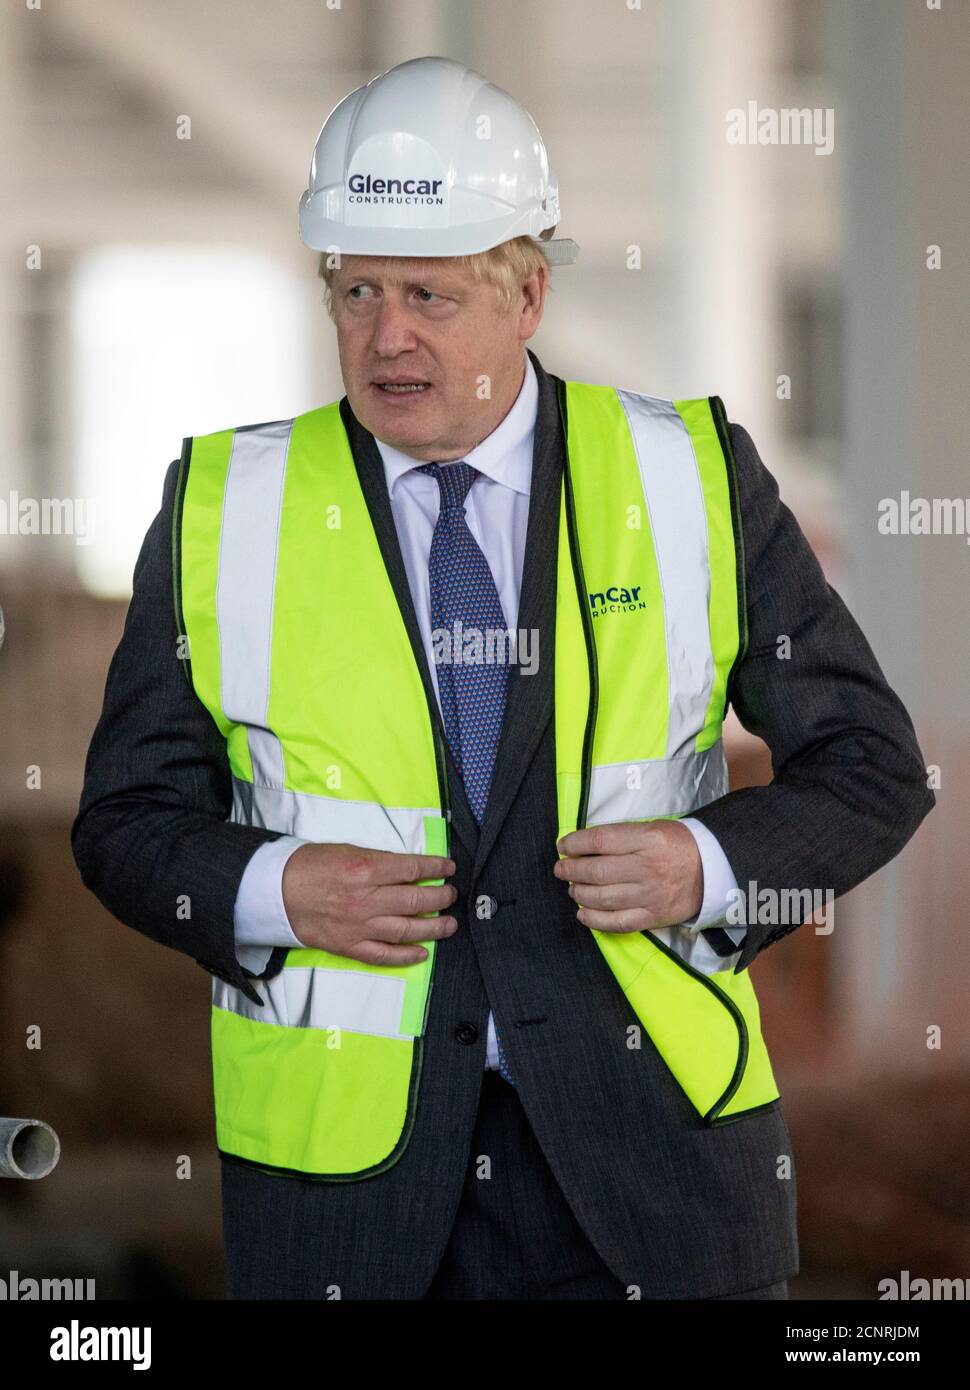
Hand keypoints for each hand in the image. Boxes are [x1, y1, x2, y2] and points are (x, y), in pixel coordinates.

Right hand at [282, 843, 457, 965]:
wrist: (276, 892)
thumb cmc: (311, 866)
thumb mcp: (348, 851)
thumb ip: (379, 861)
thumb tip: (410, 869)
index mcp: (365, 869)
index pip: (412, 868)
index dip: (436, 867)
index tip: (449, 867)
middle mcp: (365, 900)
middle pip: (415, 900)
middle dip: (440, 897)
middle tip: (451, 895)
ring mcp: (358, 926)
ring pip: (406, 930)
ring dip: (433, 927)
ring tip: (449, 923)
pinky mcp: (349, 946)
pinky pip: (384, 955)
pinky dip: (406, 956)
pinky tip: (423, 952)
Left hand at [553, 820, 702, 933]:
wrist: (713, 870)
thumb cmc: (677, 845)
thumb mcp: (652, 828)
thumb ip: (620, 836)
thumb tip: (582, 846)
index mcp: (648, 839)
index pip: (600, 840)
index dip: (574, 843)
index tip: (562, 846)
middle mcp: (648, 868)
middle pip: (597, 871)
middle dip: (571, 870)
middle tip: (561, 869)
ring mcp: (650, 895)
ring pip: (602, 898)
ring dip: (579, 893)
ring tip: (572, 888)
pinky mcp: (653, 917)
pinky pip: (617, 922)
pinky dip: (594, 920)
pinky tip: (582, 913)